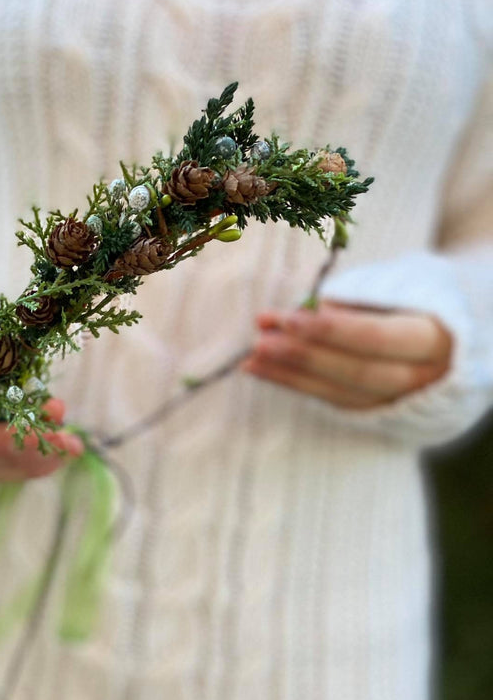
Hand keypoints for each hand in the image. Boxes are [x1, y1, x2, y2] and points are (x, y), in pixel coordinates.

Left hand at [241, 300, 453, 408]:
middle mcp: (420, 377)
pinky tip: (263, 370)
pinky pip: (330, 399)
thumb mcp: (397, 288)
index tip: (288, 318)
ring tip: (252, 359)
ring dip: (289, 374)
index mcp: (433, 339)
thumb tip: (302, 312)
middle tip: (261, 342)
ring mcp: (398, 400)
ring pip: (339, 392)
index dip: (330, 330)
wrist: (448, 343)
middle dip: (304, 357)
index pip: (375, 338)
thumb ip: (354, 301)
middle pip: (355, 372)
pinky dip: (294, 384)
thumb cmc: (415, 301)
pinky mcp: (374, 411)